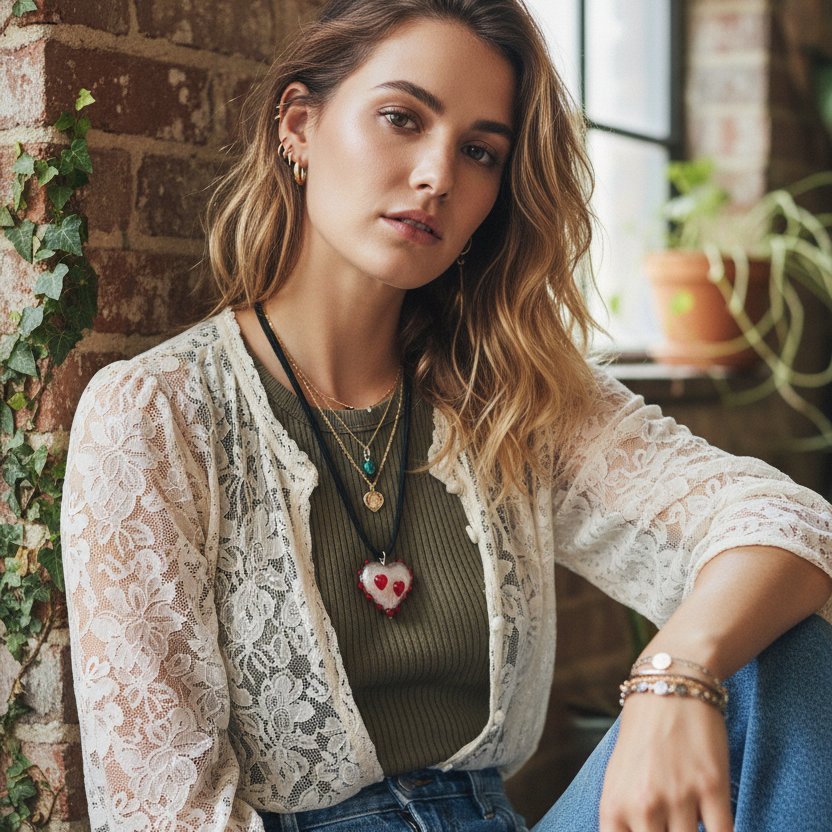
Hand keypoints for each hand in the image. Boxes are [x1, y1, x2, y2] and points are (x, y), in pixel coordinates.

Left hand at [599, 693, 732, 831]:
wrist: (669, 687)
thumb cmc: (642, 737)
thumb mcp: (619, 780)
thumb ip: (626, 823)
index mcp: (613, 807)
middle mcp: (643, 806)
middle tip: (674, 830)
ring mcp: (678, 797)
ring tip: (690, 823)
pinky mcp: (712, 786)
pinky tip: (717, 829)